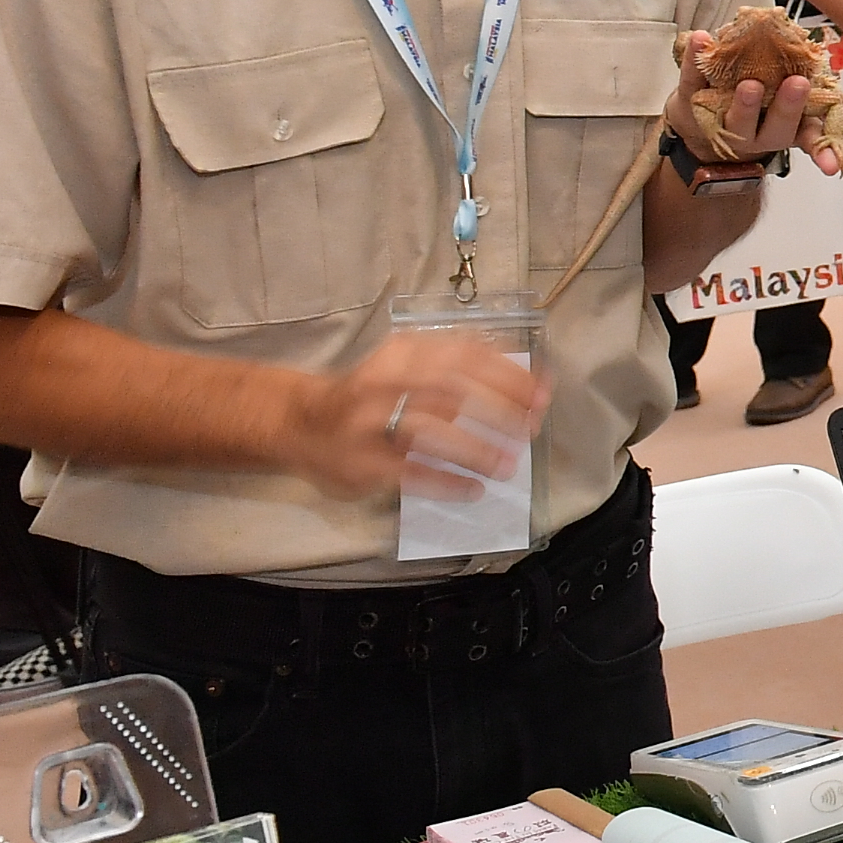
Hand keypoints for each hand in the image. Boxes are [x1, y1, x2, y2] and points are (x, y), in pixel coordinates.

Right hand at [290, 334, 540, 503]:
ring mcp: (367, 424)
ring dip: (474, 450)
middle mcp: (383, 382)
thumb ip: (457, 367)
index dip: (508, 373)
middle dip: (499, 409)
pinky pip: (407, 472)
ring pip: (428, 431)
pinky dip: (444, 482)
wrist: (299, 422)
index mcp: (403, 353)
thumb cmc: (369, 393)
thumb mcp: (407, 365)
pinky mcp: (360, 463)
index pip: (464, 355)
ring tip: (507, 465)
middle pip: (451, 390)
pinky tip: (473, 490)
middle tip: (531, 428)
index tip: (543, 390)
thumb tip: (526, 381)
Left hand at [674, 25, 842, 168]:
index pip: (814, 142)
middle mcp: (760, 135)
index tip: (835, 167)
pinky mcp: (691, 107)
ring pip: (735, 117)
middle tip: (796, 85)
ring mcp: (724, 124)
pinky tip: (702, 39)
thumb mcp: (817, 114)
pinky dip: (696, 62)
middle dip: (785, 108)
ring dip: (743, 101)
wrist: (704, 133)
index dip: (825, 154)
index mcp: (793, 133)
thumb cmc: (771, 115)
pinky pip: (692, 84)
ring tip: (749, 82)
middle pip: (775, 127)